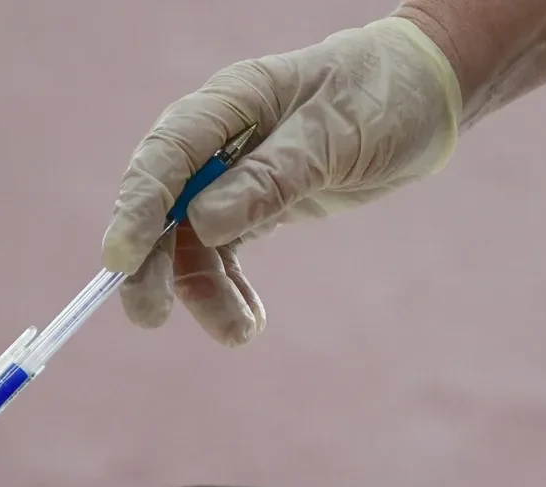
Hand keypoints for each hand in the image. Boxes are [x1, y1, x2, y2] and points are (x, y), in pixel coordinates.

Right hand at [101, 17, 460, 345]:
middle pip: (162, 206)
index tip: (121, 260)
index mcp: (229, 103)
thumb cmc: (383, 96)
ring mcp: (231, 177)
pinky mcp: (252, 205)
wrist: (425, 97)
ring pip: (192, 243)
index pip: (166, 157)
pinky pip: (224, 256)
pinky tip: (251, 321)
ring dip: (203, 292)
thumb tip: (203, 221)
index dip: (137, 208)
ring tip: (239, 332)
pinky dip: (231, 292)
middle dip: (152, 264)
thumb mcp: (336, 133)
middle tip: (149, 316)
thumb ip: (271, 176)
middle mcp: (217, 142)